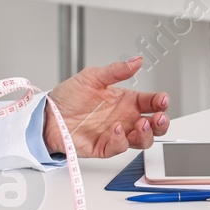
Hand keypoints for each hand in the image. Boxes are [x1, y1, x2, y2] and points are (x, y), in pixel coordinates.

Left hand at [46, 57, 170, 158]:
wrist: (47, 114)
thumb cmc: (69, 96)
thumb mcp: (92, 77)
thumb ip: (116, 70)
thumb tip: (136, 60)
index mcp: (126, 101)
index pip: (151, 102)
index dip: (160, 102)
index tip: (162, 99)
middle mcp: (124, 119)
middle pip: (154, 126)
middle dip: (161, 123)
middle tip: (159, 117)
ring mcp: (115, 134)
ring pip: (142, 140)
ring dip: (147, 134)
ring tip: (141, 124)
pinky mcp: (103, 147)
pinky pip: (119, 148)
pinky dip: (121, 141)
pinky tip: (116, 129)